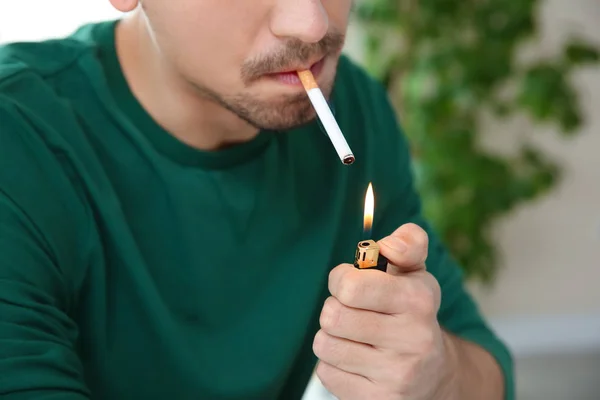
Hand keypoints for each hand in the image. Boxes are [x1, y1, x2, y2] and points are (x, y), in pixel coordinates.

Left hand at [313, 223, 457, 399]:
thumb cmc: (414, 314)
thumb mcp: (416, 274)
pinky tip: (358, 362)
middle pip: (332, 316)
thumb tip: (389, 244)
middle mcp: (413, 340)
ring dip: (333, 337)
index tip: (348, 282)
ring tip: (355, 337)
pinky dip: (335, 365)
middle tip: (352, 311)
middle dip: (335, 309)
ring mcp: (396, 376)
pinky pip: (327, 373)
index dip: (340, 279)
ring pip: (325, 345)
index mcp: (419, 301)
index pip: (351, 286)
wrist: (435, 376)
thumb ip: (407, 244)